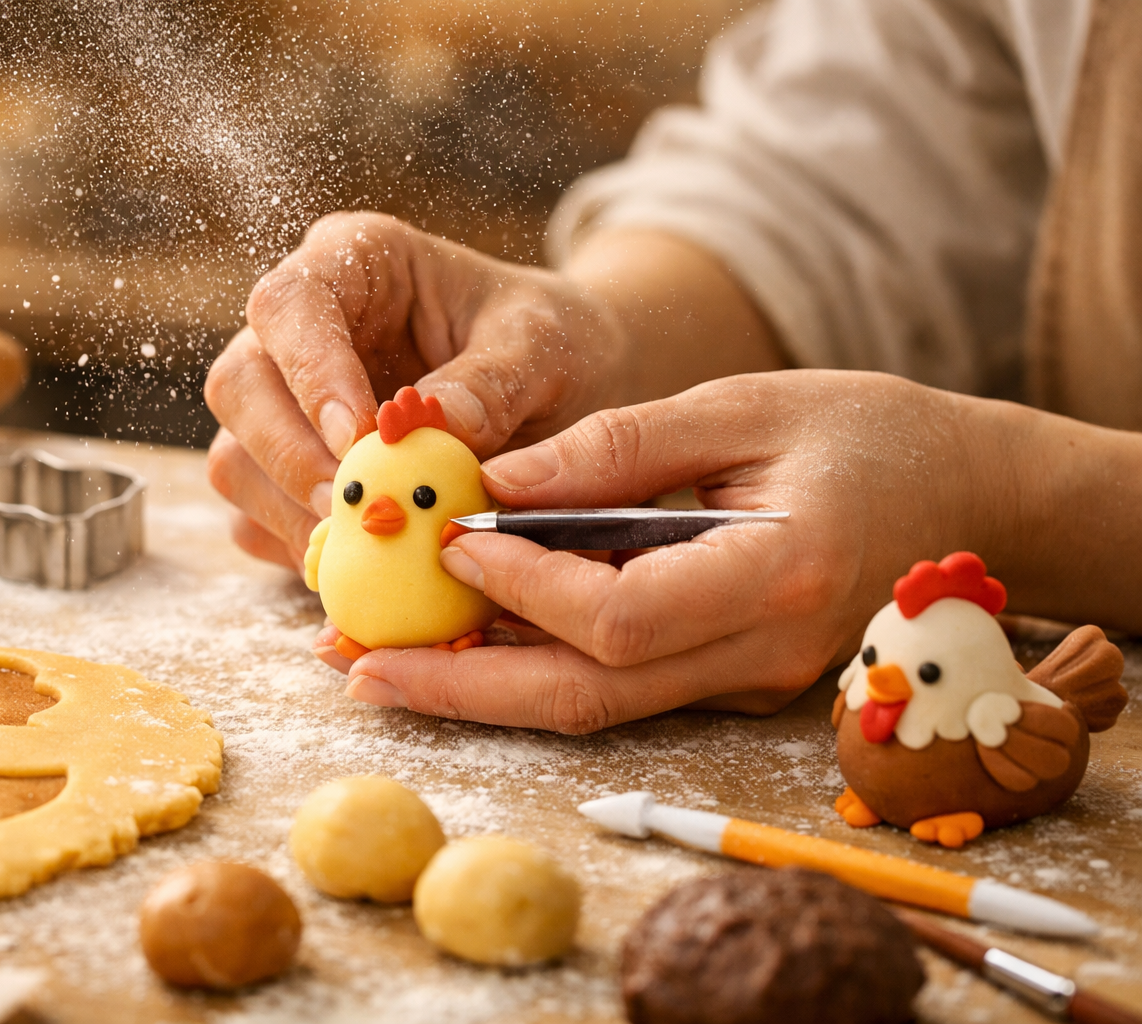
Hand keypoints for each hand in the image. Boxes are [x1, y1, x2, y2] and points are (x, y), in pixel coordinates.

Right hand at [204, 214, 777, 570]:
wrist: (561, 387)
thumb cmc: (548, 342)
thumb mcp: (542, 346)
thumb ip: (491, 383)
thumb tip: (433, 436)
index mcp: (353, 261)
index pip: (290, 304)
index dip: (309, 372)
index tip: (356, 436)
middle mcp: (297, 331)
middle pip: (240, 385)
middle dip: (290, 456)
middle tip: (358, 509)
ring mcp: (281, 406)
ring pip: (235, 460)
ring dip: (290, 514)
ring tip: (366, 547)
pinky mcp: (285, 476)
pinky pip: (256, 520)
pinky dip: (300, 550)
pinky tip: (360, 566)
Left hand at [337, 370, 1029, 731]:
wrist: (966, 494)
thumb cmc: (868, 433)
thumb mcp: (746, 405)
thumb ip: (622, 446)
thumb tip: (496, 483)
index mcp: (775, 580)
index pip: (618, 615)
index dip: (518, 586)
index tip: (442, 540)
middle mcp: (756, 657)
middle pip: (584, 697)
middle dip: (459, 686)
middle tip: (350, 663)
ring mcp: (743, 683)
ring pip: (589, 704)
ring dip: (475, 688)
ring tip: (370, 659)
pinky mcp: (724, 680)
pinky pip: (612, 684)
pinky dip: (527, 666)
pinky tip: (454, 642)